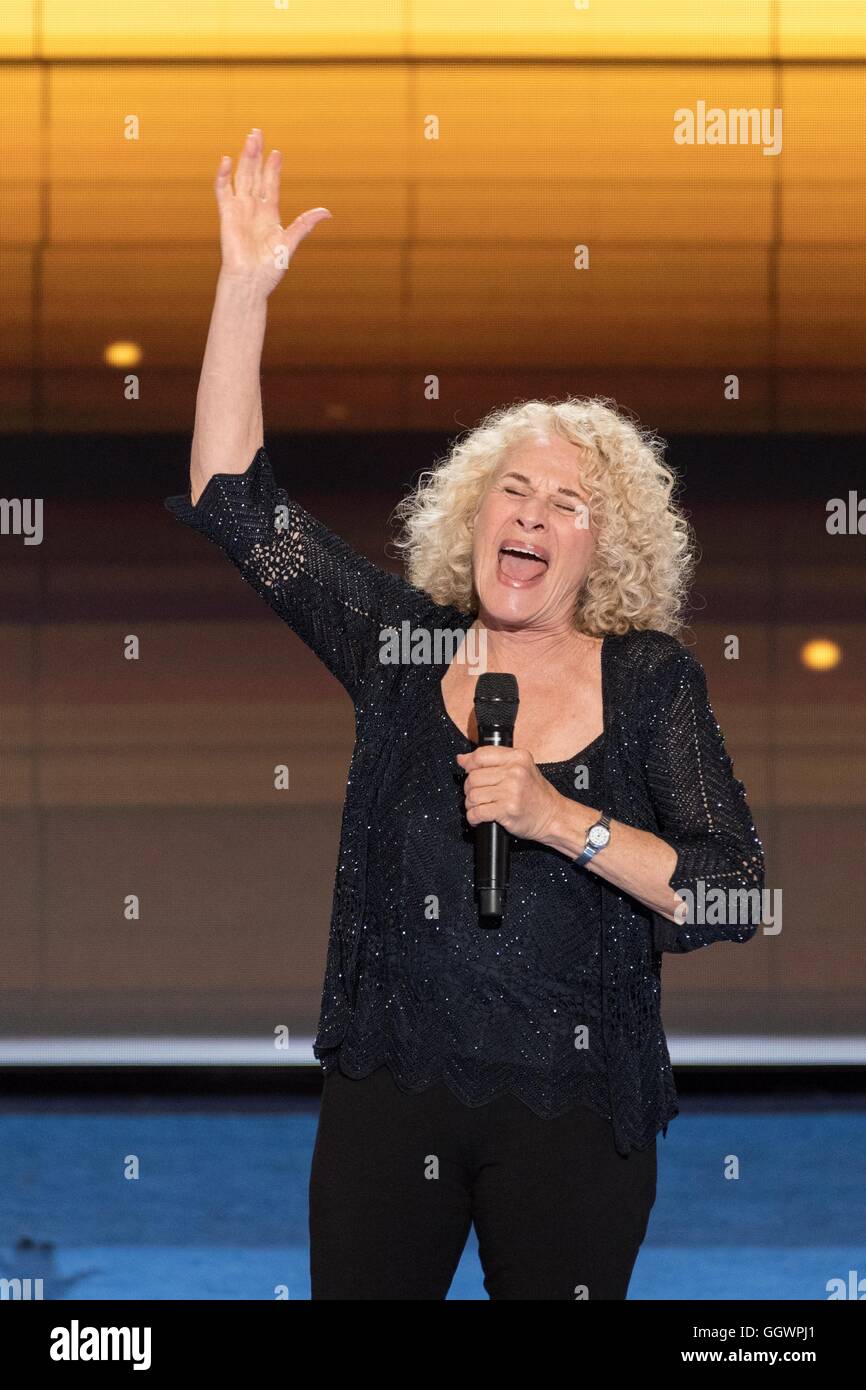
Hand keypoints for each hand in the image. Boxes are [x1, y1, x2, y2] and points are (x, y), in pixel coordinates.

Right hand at [215, 128, 331, 296]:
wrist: (250, 282)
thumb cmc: (269, 268)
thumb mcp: (290, 243)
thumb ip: (305, 224)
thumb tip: (326, 212)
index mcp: (269, 215)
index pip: (271, 185)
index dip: (274, 168)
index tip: (277, 152)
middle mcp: (254, 208)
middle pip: (255, 175)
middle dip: (257, 154)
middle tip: (258, 132)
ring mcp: (240, 209)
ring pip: (242, 177)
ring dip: (245, 158)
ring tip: (250, 138)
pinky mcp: (227, 215)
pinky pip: (223, 191)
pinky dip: (223, 176)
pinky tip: (226, 160)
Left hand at [455, 745, 563, 842]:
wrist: (552, 816)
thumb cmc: (535, 793)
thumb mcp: (521, 768)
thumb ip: (493, 760)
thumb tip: (462, 759)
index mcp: (518, 757)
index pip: (481, 755)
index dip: (469, 764)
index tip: (467, 770)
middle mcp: (515, 772)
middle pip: (473, 776)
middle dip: (470, 788)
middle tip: (477, 794)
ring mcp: (511, 791)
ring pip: (473, 795)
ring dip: (471, 804)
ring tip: (478, 807)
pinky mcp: (507, 810)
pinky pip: (477, 812)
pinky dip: (473, 817)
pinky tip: (478, 818)